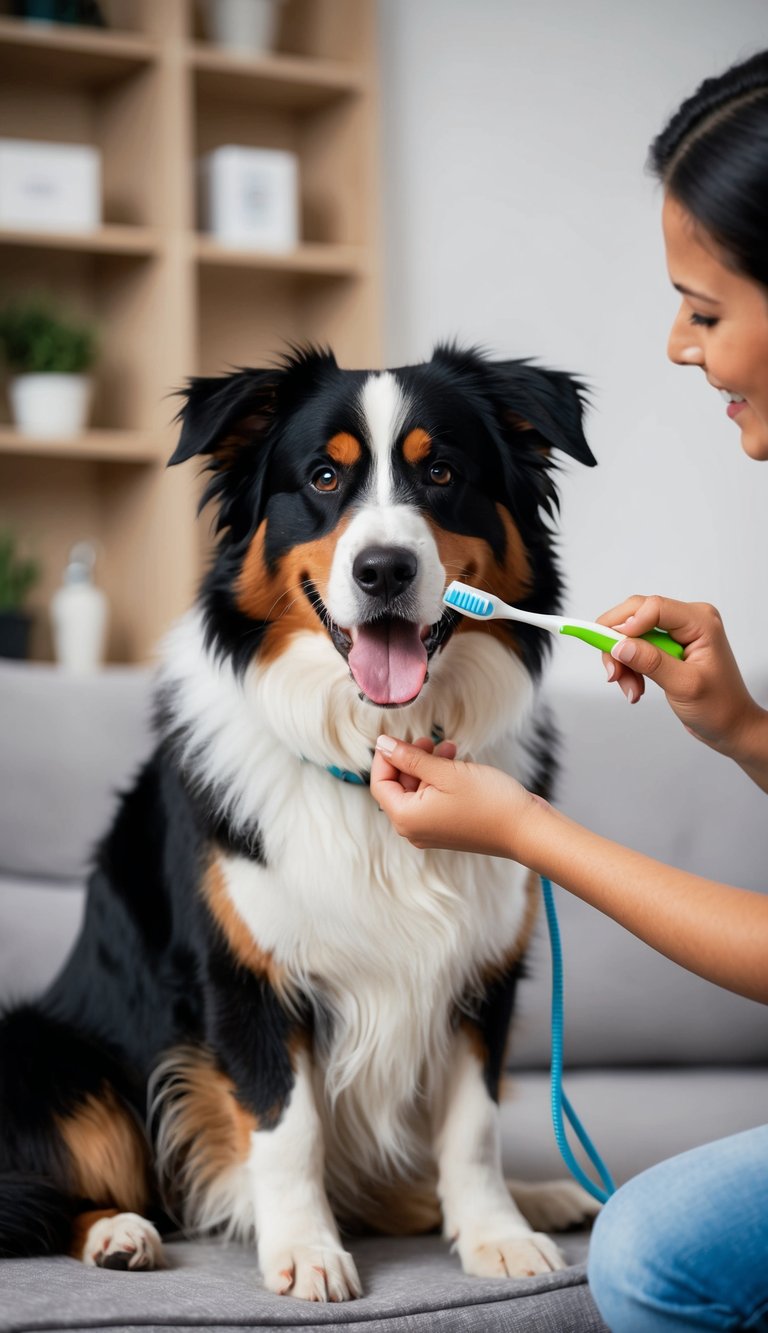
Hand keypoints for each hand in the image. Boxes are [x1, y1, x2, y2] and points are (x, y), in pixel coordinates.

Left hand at [371, 735, 546, 856]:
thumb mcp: (445, 772)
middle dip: (411, 759)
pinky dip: (440, 780)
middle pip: (398, 787)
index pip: (380, 783)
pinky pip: (433, 799)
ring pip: (418, 790)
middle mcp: (414, 829)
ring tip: (447, 747)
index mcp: (406, 818)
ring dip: (428, 766)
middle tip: (428, 739)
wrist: (526, 829)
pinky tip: (457, 762)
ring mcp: (431, 831)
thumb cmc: (488, 801)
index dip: (386, 757)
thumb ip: (410, 758)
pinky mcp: (448, 828)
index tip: (399, 737)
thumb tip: (382, 745)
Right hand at [597, 594, 762, 758]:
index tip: (611, 649)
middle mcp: (688, 619)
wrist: (729, 724)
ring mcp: (677, 632)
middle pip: (636, 615)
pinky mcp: (668, 646)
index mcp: (700, 621)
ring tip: (631, 689)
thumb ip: (652, 663)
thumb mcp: (685, 685)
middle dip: (619, 644)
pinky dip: (629, 668)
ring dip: (623, 662)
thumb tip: (620, 646)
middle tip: (612, 673)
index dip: (626, 624)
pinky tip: (636, 688)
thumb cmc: (719, 706)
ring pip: (631, 633)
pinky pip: (636, 647)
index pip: (653, 607)